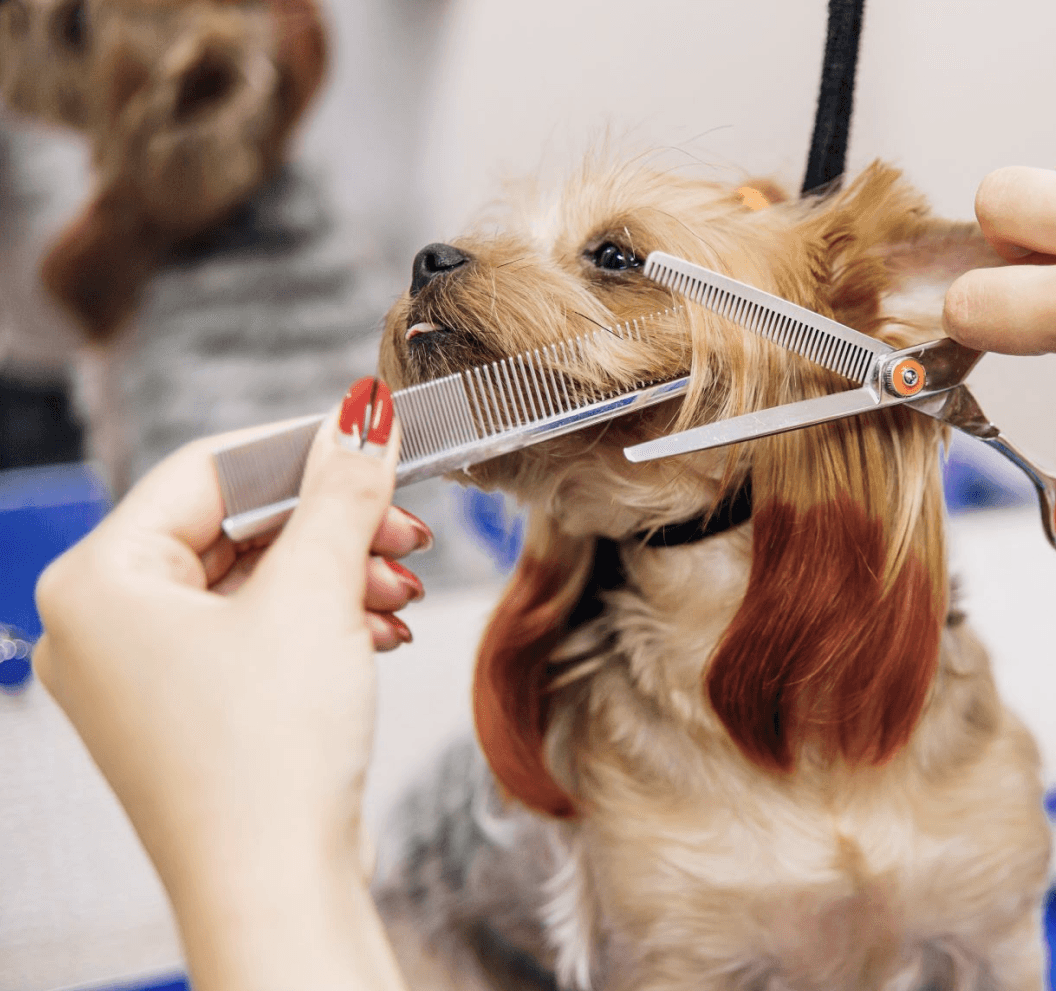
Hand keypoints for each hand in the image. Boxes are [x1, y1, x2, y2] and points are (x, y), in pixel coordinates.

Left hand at [33, 378, 418, 990]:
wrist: (277, 890)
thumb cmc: (265, 757)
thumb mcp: (315, 596)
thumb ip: (342, 493)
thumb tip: (363, 413)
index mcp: (100, 581)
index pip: (208, 469)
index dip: (303, 446)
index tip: (375, 435)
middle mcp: (108, 624)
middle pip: (237, 527)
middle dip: (335, 525)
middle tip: (407, 524)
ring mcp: (148, 674)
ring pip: (257, 583)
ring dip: (341, 576)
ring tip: (404, 589)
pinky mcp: (194, 712)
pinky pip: (259, 635)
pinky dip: (324, 623)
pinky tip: (382, 630)